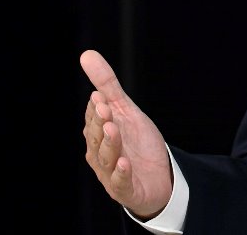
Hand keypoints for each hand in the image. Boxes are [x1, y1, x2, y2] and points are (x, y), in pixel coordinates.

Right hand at [81, 49, 173, 219]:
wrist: (160, 176)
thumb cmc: (137, 142)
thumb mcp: (125, 110)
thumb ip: (107, 84)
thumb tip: (86, 54)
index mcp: (99, 136)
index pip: (93, 120)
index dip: (96, 109)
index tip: (100, 96)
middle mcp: (101, 155)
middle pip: (97, 139)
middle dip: (100, 124)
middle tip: (106, 109)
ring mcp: (112, 175)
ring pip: (106, 160)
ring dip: (110, 144)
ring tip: (114, 129)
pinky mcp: (126, 190)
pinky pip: (120, 184)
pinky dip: (121, 175)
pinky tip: (125, 163)